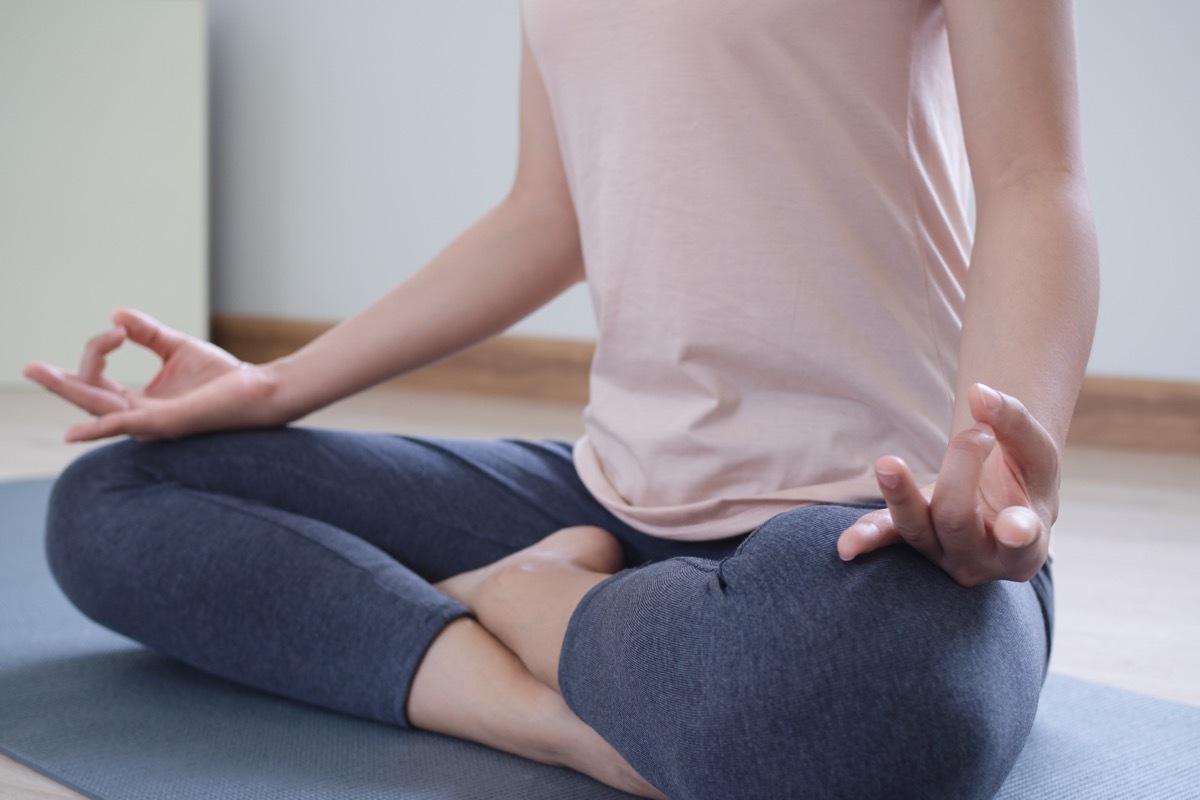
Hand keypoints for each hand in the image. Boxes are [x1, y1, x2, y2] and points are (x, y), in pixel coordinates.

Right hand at [23, 309, 282, 441]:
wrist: (259, 390)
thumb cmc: (222, 376)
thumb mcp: (176, 347)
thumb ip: (146, 334)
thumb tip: (115, 315)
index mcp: (139, 402)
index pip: (99, 378)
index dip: (98, 348)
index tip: (118, 329)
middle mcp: (139, 417)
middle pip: (88, 398)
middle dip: (58, 382)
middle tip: (29, 366)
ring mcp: (150, 424)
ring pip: (99, 407)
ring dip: (70, 390)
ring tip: (40, 373)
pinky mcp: (167, 424)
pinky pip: (126, 425)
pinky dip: (100, 427)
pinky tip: (74, 431)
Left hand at [837, 384, 1058, 585]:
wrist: (1002, 505)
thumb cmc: (1024, 478)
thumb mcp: (1034, 451)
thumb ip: (1013, 421)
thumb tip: (980, 392)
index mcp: (1024, 546)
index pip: (1020, 537)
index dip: (1016, 531)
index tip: (1014, 527)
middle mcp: (979, 561)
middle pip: (957, 519)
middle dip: (962, 467)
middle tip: (979, 433)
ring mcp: (940, 555)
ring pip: (915, 529)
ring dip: (899, 496)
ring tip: (888, 464)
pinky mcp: (911, 541)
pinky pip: (888, 537)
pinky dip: (868, 537)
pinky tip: (845, 547)